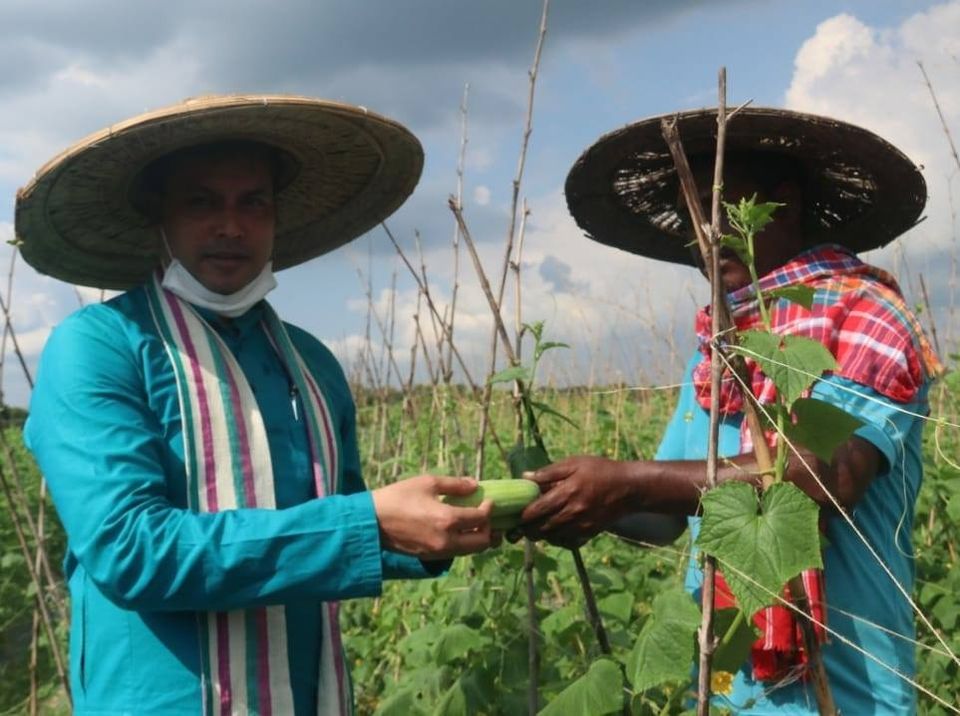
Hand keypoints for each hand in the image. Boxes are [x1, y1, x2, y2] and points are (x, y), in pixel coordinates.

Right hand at [372, 476, 495, 559]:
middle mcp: (446, 540)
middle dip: (489, 530)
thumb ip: (455, 485)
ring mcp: (437, 552)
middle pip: (481, 543)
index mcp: (447, 520)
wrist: (371, 521)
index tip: (489, 501)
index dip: (489, 509)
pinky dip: (464, 545)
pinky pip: (455, 553)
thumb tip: (475, 486)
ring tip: (478, 526)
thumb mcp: (427, 483)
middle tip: (488, 518)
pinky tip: (460, 532)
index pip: (480, 519)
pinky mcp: (428, 557)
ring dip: (478, 540)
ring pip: (469, 552)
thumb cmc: (398, 497)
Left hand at [518, 456, 637, 544]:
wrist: (629, 488)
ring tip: (531, 529)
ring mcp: (581, 526)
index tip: (513, 515)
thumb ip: (549, 472)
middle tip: (517, 527)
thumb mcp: (574, 463)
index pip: (536, 510)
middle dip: (526, 529)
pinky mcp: (589, 533)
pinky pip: (567, 543)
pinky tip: (552, 532)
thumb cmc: (600, 470)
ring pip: (552, 537)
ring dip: (539, 535)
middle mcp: (572, 513)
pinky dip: (556, 540)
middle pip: (541, 528)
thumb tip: (525, 477)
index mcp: (566, 493)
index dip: (522, 515)